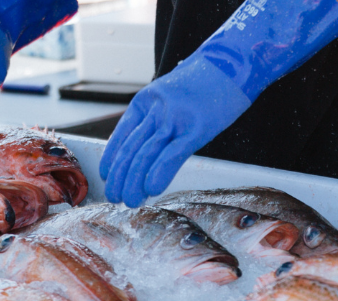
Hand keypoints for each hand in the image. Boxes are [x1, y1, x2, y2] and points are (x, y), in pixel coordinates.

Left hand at [99, 58, 251, 206]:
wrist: (232, 62)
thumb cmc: (204, 82)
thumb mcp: (171, 94)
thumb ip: (158, 116)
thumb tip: (148, 142)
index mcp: (146, 100)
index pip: (121, 133)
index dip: (112, 157)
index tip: (105, 176)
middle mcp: (156, 108)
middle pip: (131, 147)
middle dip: (121, 176)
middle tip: (115, 197)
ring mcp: (176, 117)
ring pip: (146, 154)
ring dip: (134, 181)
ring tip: (130, 200)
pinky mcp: (197, 127)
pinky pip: (172, 154)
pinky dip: (159, 172)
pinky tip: (151, 189)